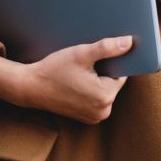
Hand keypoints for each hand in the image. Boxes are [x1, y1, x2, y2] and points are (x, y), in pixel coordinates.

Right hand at [11, 36, 132, 123]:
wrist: (31, 86)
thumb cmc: (55, 69)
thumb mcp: (82, 54)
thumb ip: (108, 48)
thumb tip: (129, 42)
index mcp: (105, 97)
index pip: (121, 73)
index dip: (111, 61)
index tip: (95, 57)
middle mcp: (103, 111)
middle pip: (113, 82)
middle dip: (103, 71)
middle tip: (84, 65)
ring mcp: (94, 117)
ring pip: (104, 90)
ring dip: (97, 80)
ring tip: (78, 74)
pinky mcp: (86, 118)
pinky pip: (96, 99)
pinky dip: (90, 90)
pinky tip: (76, 83)